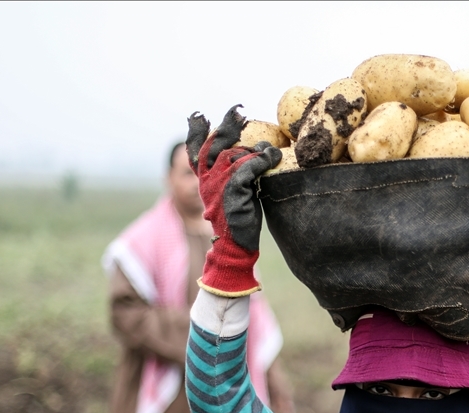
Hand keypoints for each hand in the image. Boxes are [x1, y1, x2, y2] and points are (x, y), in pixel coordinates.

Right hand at [186, 106, 281, 296]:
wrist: (234, 246)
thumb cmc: (239, 219)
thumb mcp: (234, 191)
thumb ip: (237, 172)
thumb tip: (254, 151)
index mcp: (204, 179)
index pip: (195, 150)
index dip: (196, 132)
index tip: (197, 115)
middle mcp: (207, 179)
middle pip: (214, 144)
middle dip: (227, 125)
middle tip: (239, 110)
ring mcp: (218, 184)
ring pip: (235, 154)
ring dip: (254, 148)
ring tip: (268, 146)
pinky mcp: (233, 191)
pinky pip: (248, 168)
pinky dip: (261, 160)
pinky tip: (272, 157)